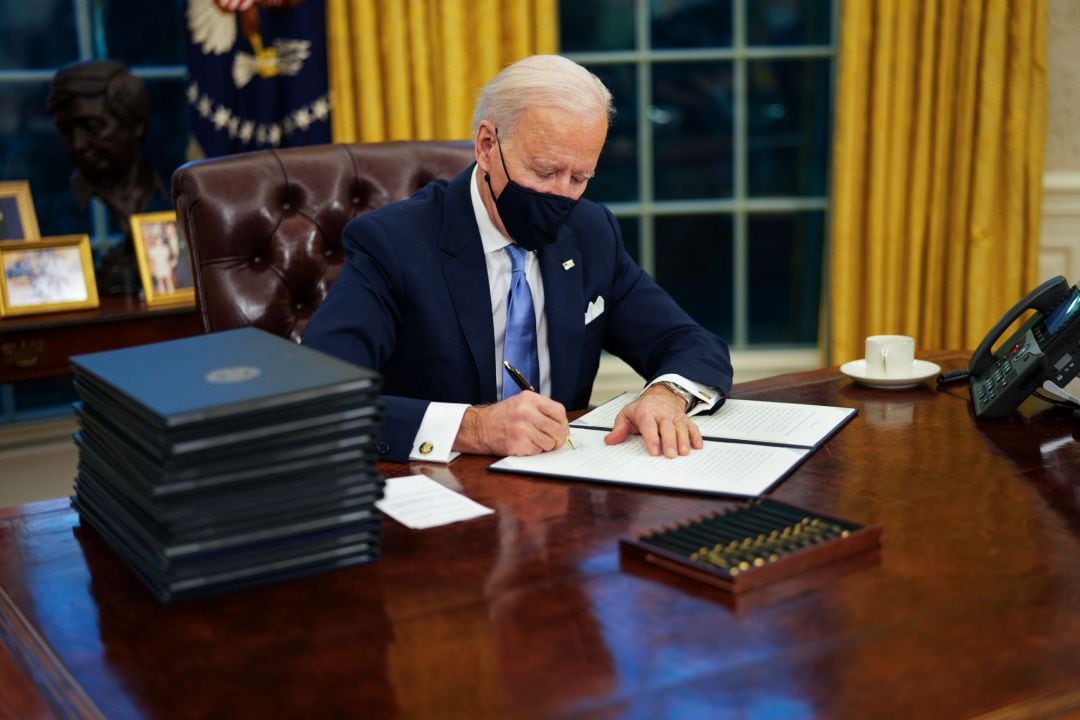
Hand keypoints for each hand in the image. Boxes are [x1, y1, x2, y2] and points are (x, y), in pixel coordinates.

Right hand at [454, 392, 570, 455]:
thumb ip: (540, 410)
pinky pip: (538, 451)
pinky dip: (534, 451)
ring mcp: (523, 428)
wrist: (479, 427)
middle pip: (558, 429)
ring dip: (545, 445)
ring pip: (550, 442)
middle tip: (554, 440)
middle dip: (558, 438)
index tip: (560, 427)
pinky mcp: (519, 443)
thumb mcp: (521, 403)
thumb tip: (561, 424)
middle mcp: (527, 412)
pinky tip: (524, 444)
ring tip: (534, 441)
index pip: (559, 411)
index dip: (563, 422)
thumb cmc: (501, 417)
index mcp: (529, 399)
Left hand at [604, 384, 702, 457]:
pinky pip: (692, 427)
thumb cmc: (643, 408)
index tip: (654, 451)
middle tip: (670, 455)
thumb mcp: (627, 415)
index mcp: (646, 412)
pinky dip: (696, 436)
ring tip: (684, 453)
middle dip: (670, 441)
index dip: (652, 438)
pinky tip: (697, 446)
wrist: (661, 395)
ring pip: (681, 428)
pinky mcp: (685, 420)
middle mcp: (662, 414)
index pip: (649, 425)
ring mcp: (675, 417)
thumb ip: (619, 429)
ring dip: (684, 440)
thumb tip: (610, 440)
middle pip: (667, 427)